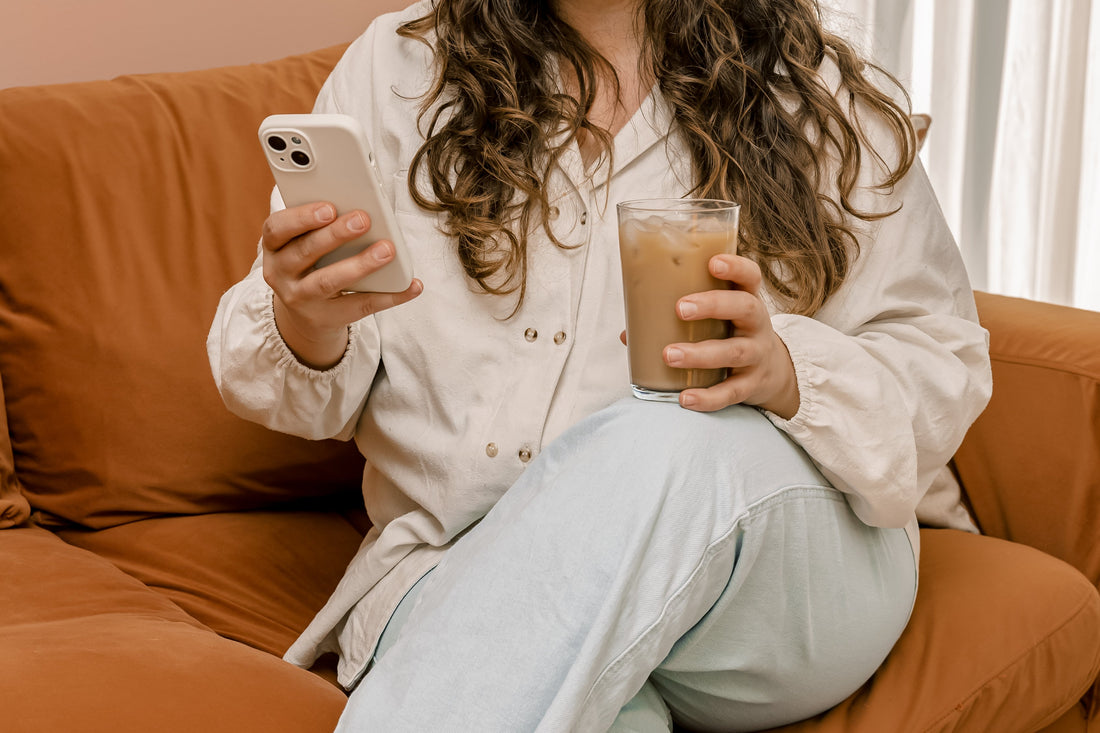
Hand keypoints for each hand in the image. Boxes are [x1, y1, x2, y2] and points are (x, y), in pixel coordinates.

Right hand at [262, 202, 421, 369]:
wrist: (305, 313)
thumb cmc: (311, 263)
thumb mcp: (304, 243)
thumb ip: (321, 225)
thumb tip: (361, 208)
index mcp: (274, 247)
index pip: (276, 229)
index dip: (300, 217)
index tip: (329, 206)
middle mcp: (281, 274)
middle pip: (305, 252)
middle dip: (335, 234)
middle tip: (364, 219)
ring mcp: (301, 299)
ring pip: (329, 281)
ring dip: (360, 264)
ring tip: (387, 250)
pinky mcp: (327, 318)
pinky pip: (360, 306)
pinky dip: (389, 296)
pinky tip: (411, 286)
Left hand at [664, 254, 799, 417]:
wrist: (772, 372)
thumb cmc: (729, 334)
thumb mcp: (717, 318)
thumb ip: (678, 317)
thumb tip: (629, 332)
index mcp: (746, 299)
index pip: (750, 276)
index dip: (736, 267)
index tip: (712, 263)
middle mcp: (756, 324)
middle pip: (745, 308)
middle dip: (713, 306)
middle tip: (680, 309)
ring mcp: (757, 355)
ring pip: (734, 352)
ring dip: (700, 354)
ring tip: (669, 355)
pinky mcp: (752, 385)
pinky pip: (731, 392)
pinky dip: (708, 397)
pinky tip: (684, 398)